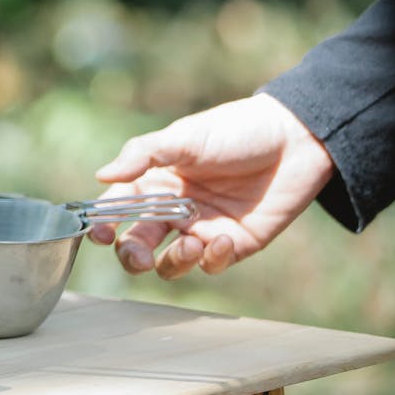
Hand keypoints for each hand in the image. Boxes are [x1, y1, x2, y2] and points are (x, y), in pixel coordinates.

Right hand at [90, 93, 335, 278]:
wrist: (293, 140)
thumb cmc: (234, 131)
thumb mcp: (184, 137)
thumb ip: (143, 155)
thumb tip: (102, 176)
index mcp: (153, 182)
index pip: (116, 209)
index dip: (103, 224)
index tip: (101, 234)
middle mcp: (171, 209)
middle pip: (137, 245)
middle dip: (132, 256)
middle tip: (139, 257)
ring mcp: (201, 229)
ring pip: (171, 263)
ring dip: (173, 262)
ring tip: (190, 244)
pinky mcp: (233, 244)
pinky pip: (212, 264)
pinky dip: (212, 258)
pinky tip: (224, 239)